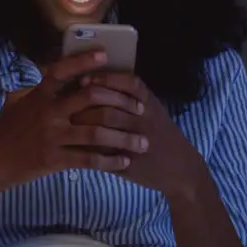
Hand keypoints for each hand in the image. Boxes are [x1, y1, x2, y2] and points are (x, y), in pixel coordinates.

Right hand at [0, 51, 149, 196]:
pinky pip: (89, 159)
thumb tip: (48, 75)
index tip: (104, 55)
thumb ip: (33, 90)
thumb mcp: (14, 103)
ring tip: (142, 142)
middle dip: (120, 101)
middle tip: (139, 108)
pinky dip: (110, 161)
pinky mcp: (54, 159)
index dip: (83, 61)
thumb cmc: (3, 131)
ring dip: (124, 137)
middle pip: (91, 97)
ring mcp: (51, 136)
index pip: (62, 70)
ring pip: (96, 132)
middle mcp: (47, 112)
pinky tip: (124, 162)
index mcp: (38, 96)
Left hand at [73, 72, 208, 199]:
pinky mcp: (130, 161)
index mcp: (149, 104)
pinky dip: (87, 146)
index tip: (84, 78)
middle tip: (65, 102)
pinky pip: (104, 152)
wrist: (181, 168)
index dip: (105, 79)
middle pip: (110, 106)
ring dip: (82, 124)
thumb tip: (87, 78)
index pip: (128, 83)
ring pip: (104, 129)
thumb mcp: (151, 109)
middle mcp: (144, 119)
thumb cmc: (160, 133)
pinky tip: (75, 142)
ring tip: (67, 121)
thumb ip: (127, 95)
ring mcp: (137, 141)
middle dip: (84, 104)